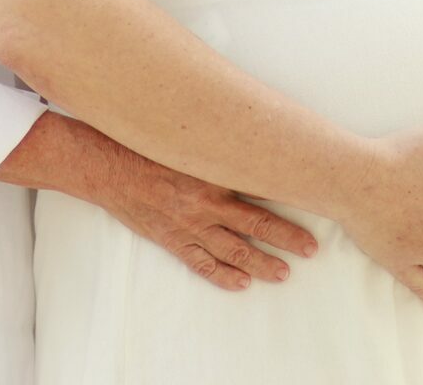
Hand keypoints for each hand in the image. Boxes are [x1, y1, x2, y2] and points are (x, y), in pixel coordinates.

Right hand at [95, 146, 318, 291]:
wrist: (109, 168)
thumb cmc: (146, 148)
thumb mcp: (186, 141)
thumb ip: (215, 145)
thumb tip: (246, 139)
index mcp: (214, 174)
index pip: (260, 188)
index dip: (287, 198)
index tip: (313, 204)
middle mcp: (207, 203)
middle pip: (256, 224)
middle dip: (286, 237)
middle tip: (310, 249)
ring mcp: (190, 225)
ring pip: (234, 250)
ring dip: (261, 262)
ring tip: (283, 272)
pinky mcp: (173, 240)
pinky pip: (202, 263)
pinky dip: (223, 275)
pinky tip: (241, 283)